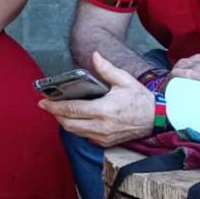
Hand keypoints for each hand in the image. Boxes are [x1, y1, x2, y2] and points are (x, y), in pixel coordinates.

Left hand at [38, 51, 154, 146]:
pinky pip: (85, 137)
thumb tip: (95, 55)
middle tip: (47, 106)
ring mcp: (104, 137)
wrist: (157, 118)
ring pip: (76, 132)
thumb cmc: (140, 99)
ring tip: (58, 111)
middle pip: (69, 124)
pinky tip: (74, 119)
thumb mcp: (124, 80)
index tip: (42, 102)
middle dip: (55, 115)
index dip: (55, 107)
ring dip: (65, 122)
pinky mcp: (107, 143)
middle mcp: (101, 126)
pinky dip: (77, 129)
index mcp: (104, 110)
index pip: (72, 110)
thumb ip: (106, 68)